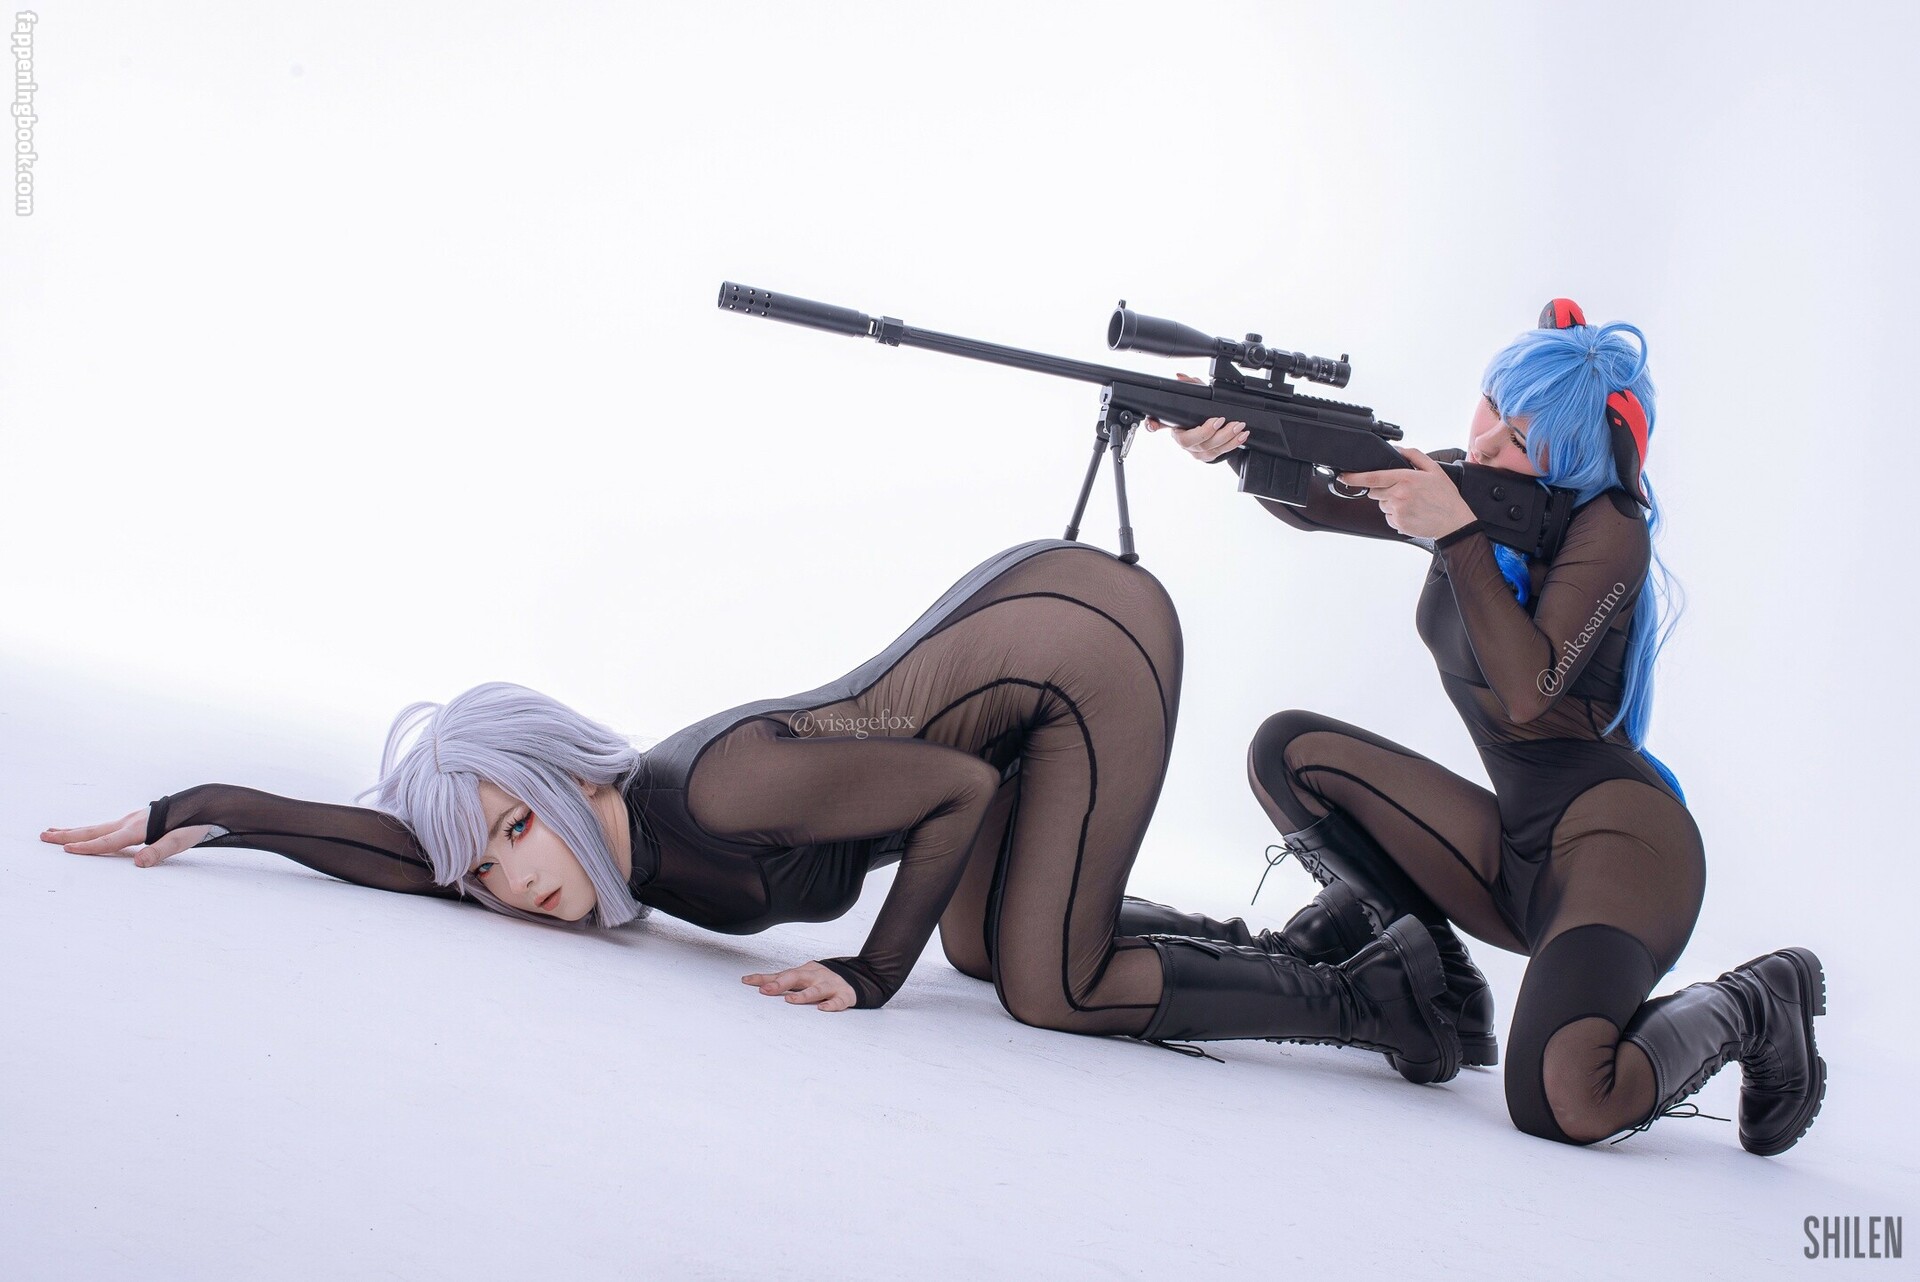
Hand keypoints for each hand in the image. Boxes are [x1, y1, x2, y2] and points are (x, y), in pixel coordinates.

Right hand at [41, 808, 219, 867]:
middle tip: (43, 835)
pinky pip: (109, 827)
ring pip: (99, 827)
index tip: (66, 849)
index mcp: (140, 828)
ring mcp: (135, 819)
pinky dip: (93, 830)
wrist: (210, 803)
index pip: (108, 841)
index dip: (88, 847)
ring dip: (76, 830)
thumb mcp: (183, 840)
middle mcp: (133, 821)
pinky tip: (92, 833)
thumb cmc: (198, 823)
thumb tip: (138, 863)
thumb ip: (160, 851)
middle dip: (68, 834)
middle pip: (95, 830)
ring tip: (56, 831)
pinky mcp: (140, 820)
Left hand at [742, 962, 857, 1011]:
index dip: (764, 978)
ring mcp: (830, 984)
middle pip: (797, 977)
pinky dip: (831, 1005)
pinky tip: (822, 1008)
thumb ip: (780, 981)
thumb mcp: (802, 977)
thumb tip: (752, 983)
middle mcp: (815, 976)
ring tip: (790, 1000)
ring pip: (817, 989)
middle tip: (766, 991)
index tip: (747, 981)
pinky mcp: (844, 995)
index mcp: (803, 972)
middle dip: (780, 983)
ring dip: (803, 995)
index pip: (780, 974)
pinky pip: (838, 1001)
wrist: (857, 975)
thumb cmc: (822, 979)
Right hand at [1144, 372, 1246, 461]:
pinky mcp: (1210, 456)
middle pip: (1191, 441)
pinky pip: (1222, 452)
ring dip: (1226, 437)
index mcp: (1174, 428)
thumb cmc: (1197, 416)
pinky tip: (1242, 435)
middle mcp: (1183, 442)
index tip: (1161, 422)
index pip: (1156, 426)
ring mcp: (1197, 451)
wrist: (1209, 434)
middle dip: (1207, 431)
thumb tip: (1181, 376)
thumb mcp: (1194, 398)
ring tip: (1238, 426)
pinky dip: (1234, 443)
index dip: (1154, 425)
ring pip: (1210, 448)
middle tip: (1220, 420)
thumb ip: (1188, 386)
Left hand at [1336, 446, 1477, 539]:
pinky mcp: (1398, 524)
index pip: (1373, 477)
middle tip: (1404, 491)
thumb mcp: (1434, 469)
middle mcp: (1399, 495)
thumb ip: (1414, 456)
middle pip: (1375, 491)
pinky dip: (1396, 515)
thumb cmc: (1445, 496)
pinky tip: (1412, 512)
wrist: (1454, 522)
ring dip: (1391, 502)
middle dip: (1384, 489)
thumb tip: (1398, 450)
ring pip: (1382, 504)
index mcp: (1405, 479)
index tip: (1343, 477)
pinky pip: (1388, 517)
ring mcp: (1397, 511)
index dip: (1355, 477)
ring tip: (1412, 503)